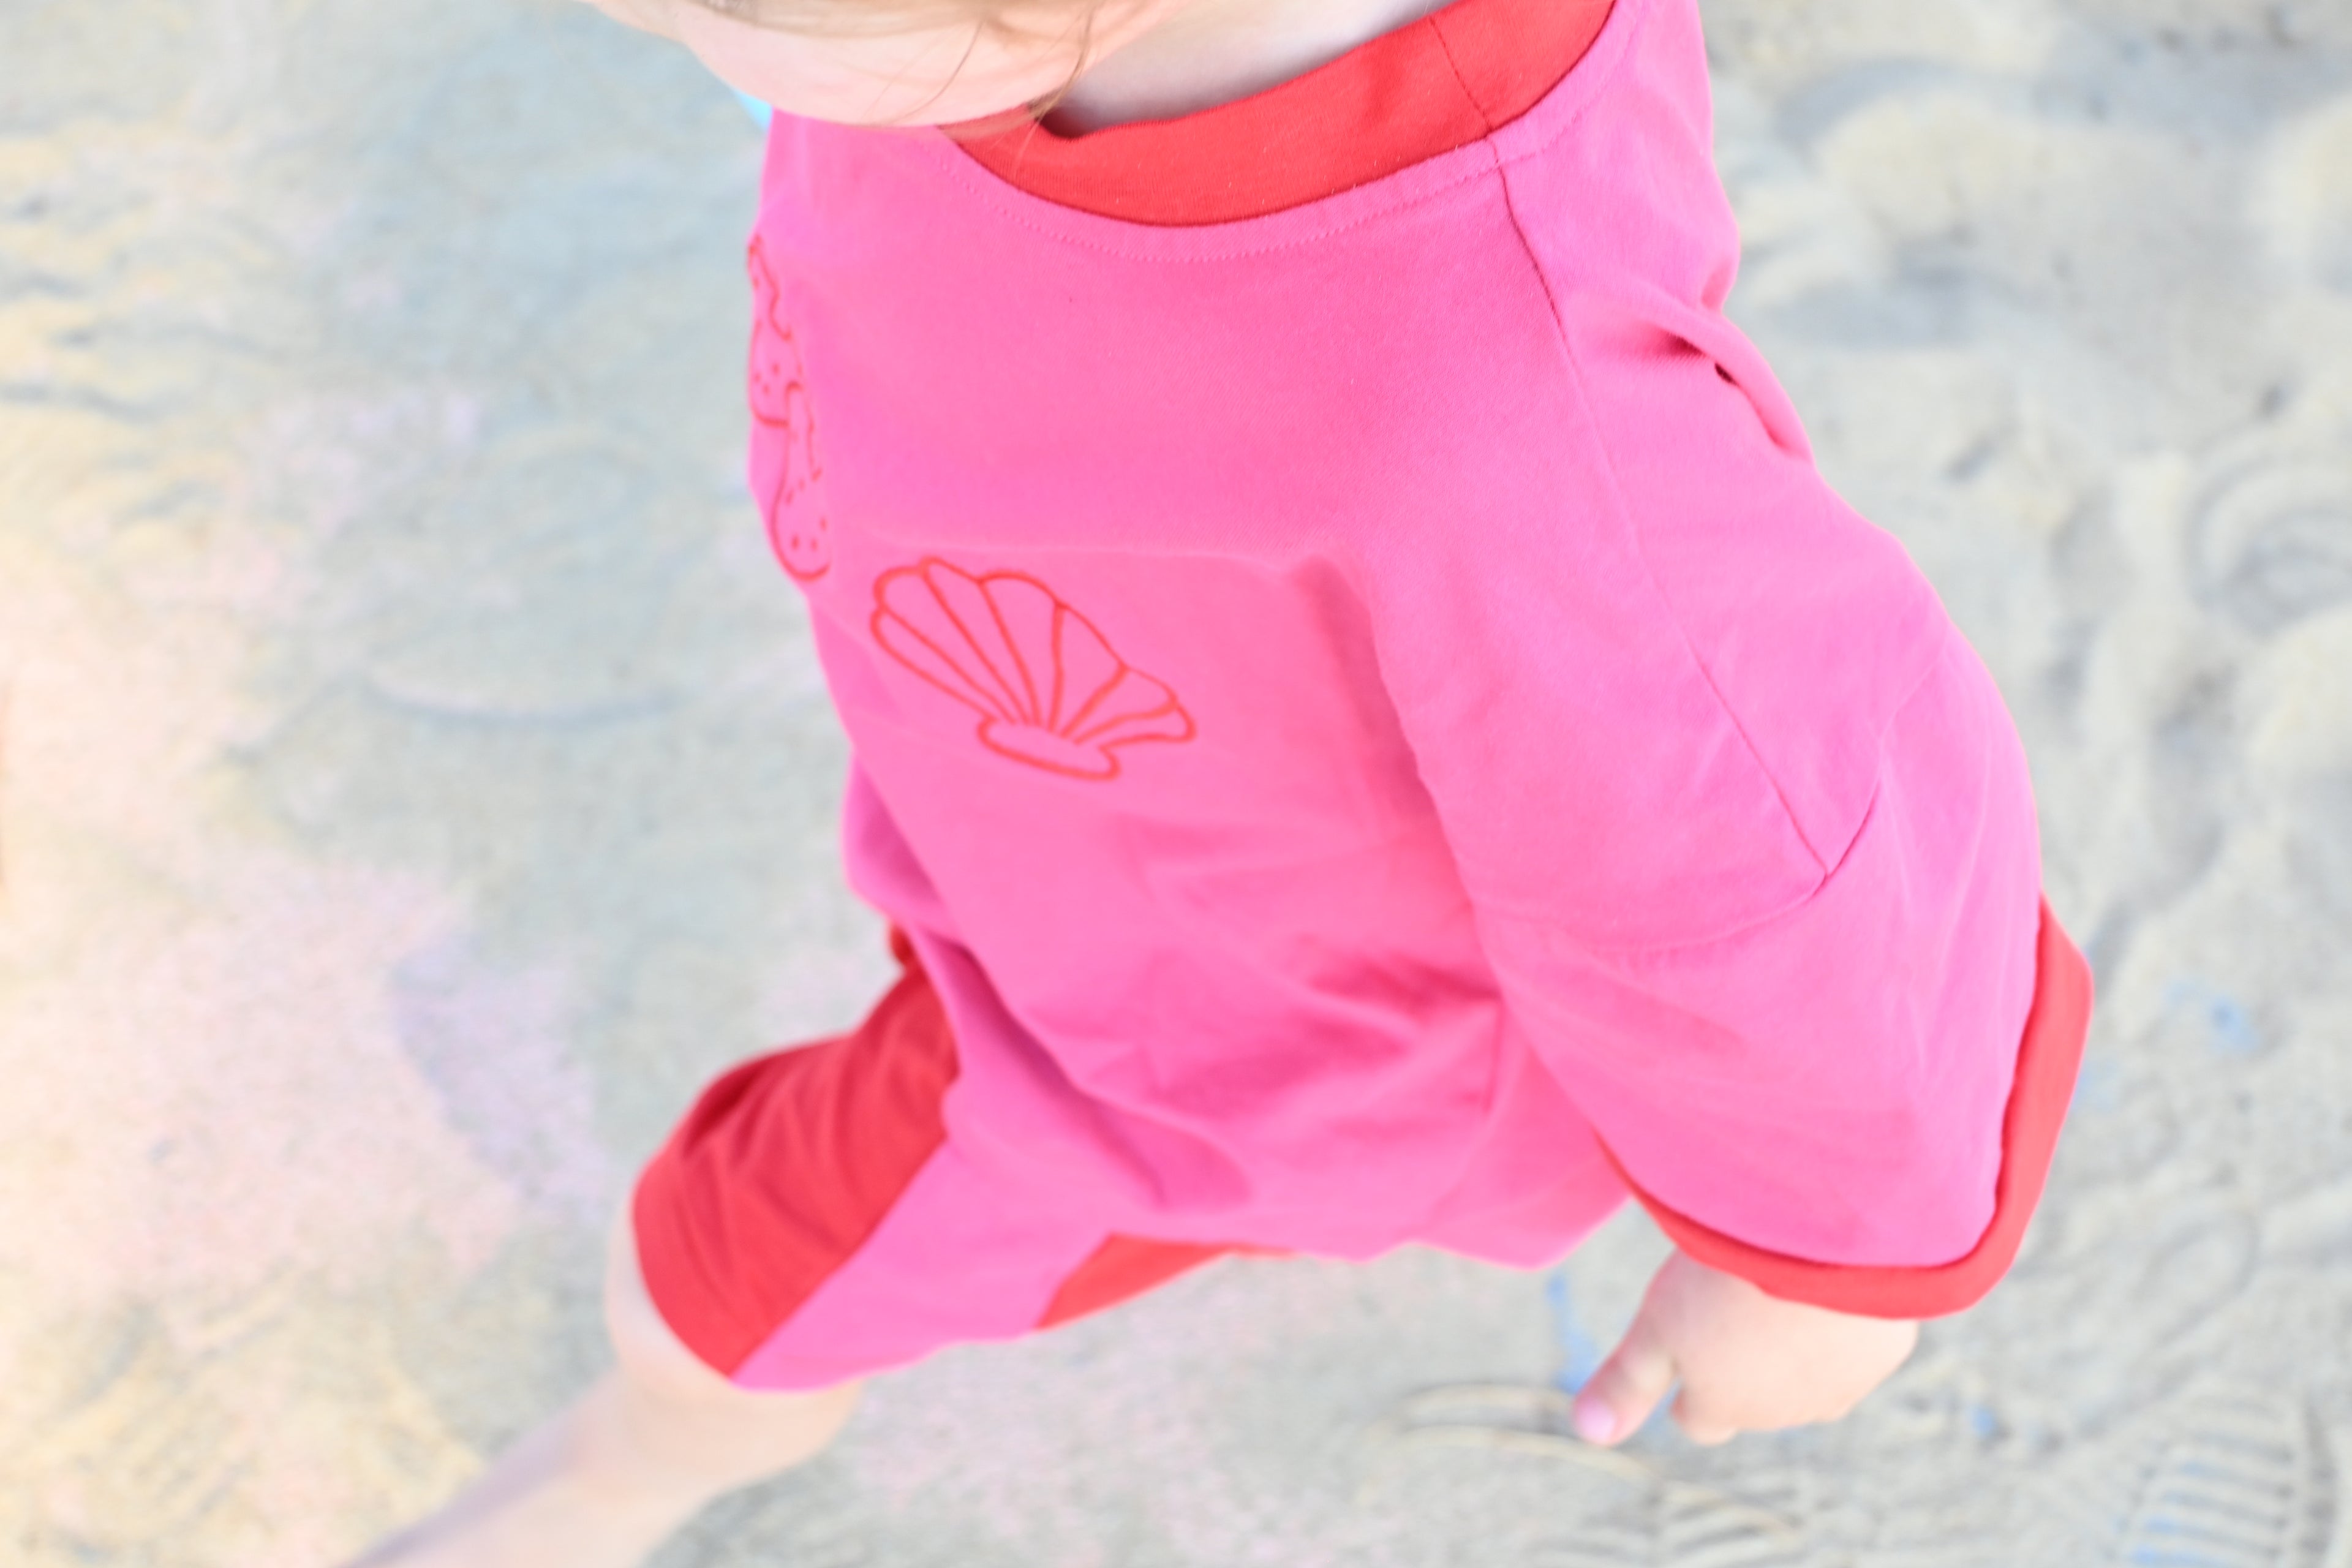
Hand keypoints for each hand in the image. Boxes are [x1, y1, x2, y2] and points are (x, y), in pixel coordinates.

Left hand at [1570, 1249, 1918, 1446]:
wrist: (1826, 1241)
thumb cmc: (1729, 1281)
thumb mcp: (1658, 1324)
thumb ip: (1627, 1381)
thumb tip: (1587, 1432)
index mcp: (1726, 1406)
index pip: (1701, 1421)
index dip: (1690, 1393)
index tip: (1686, 1363)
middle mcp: (1788, 1410)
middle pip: (1756, 1399)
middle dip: (1744, 1366)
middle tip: (1734, 1304)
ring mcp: (1843, 1382)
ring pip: (1812, 1377)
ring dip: (1796, 1346)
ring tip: (1780, 1287)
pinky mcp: (1887, 1347)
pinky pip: (1859, 1341)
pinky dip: (1844, 1317)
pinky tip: (1829, 1275)